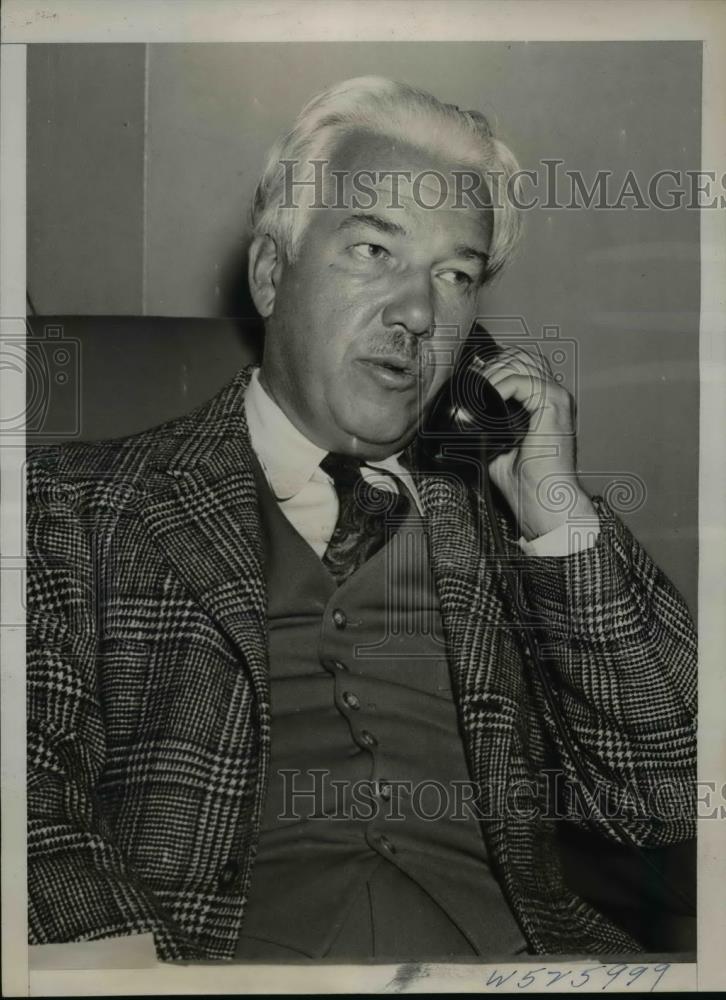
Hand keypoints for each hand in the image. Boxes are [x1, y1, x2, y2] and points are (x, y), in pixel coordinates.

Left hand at [480, 345, 595, 539]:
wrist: (543, 501)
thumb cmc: (526, 482)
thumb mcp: (496, 447)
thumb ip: (485, 427)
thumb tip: (459, 418)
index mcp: (544, 403)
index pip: (521, 365)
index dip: (495, 365)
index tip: (472, 379)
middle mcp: (554, 396)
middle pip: (521, 356)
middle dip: (493, 364)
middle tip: (473, 385)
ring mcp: (557, 398)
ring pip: (522, 362)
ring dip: (494, 373)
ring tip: (479, 392)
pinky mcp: (555, 405)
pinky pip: (523, 381)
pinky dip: (501, 386)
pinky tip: (489, 400)